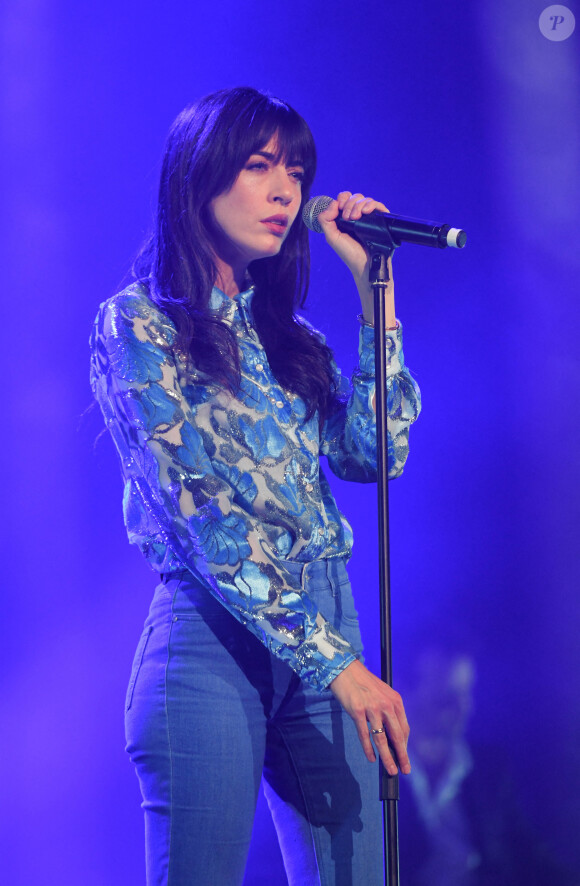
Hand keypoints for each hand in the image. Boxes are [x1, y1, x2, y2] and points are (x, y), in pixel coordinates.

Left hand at [315, 192, 395, 325]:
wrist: (364, 265)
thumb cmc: (348, 253)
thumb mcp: (332, 237)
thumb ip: (325, 220)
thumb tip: (332, 203)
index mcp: (345, 217)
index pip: (344, 198)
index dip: (342, 198)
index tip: (340, 207)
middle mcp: (358, 216)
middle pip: (355, 197)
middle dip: (350, 204)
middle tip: (348, 217)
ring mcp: (370, 218)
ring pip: (365, 200)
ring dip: (359, 205)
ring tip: (357, 217)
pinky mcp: (381, 220)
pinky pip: (378, 205)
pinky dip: (372, 205)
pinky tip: (367, 212)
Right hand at [329, 659, 410, 775]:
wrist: (345, 670)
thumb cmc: (363, 684)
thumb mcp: (382, 694)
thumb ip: (388, 712)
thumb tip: (392, 737)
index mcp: (395, 700)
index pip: (404, 728)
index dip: (404, 745)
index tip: (404, 757)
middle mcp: (386, 704)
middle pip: (397, 736)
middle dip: (402, 756)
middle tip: (405, 770)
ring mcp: (372, 708)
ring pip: (382, 739)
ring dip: (387, 758)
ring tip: (390, 770)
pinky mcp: (357, 711)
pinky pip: (365, 735)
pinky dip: (368, 749)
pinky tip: (371, 758)